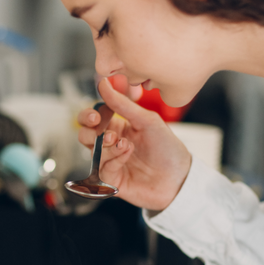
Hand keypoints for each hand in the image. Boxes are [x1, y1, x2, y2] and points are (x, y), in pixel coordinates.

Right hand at [78, 78, 191, 210]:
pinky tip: (127, 156)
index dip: (88, 116)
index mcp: (118, 127)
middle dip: (90, 133)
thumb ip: (122, 104)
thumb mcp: (147, 120)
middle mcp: (112, 145)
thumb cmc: (167, 148)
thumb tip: (103, 84)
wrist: (178, 177)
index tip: (95, 117)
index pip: (92, 119)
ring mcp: (110, 162)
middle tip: (108, 134)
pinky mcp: (111, 180)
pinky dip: (114, 160)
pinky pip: (102, 168)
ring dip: (108, 147)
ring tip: (126, 145)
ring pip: (93, 152)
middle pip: (85, 135)